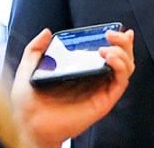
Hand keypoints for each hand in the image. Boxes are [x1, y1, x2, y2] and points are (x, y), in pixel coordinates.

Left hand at [11, 28, 134, 146]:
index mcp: (80, 70)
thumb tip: (46, 32)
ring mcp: (100, 89)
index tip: (112, 30)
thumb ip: (35, 48)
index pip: (104, 53)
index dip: (114, 41)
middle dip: (122, 43)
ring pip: (125, 69)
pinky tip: (110, 58)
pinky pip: (120, 83)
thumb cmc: (28, 102)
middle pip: (121, 58)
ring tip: (107, 49)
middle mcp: (94, 79)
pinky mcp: (103, 101)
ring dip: (122, 54)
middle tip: (112, 34)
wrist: (27, 123)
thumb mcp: (29, 67)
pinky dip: (120, 67)